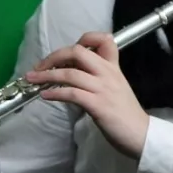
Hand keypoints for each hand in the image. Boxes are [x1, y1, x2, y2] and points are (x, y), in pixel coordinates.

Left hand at [26, 32, 149, 159]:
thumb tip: (73, 73)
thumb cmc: (125, 113)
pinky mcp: (98, 105)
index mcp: (114, 67)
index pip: (104, 40)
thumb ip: (99, 77)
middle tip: (39, 67)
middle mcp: (108, 73)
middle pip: (78, 52)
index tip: (68, 51)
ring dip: (46, 76)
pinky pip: (71, 93)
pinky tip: (45, 96)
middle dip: (54, 57)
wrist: (141, 134)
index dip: (84, 39)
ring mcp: (103, 88)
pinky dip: (54, 92)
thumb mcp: (115, 88)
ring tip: (32, 80)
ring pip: (70, 73)